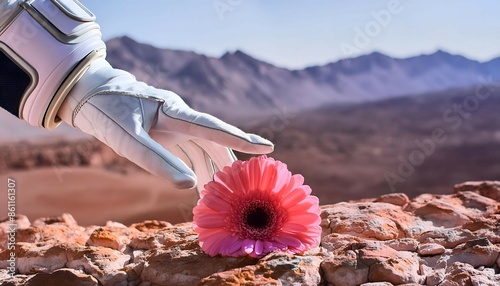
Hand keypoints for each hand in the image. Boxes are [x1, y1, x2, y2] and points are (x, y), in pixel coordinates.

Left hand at [58, 59, 272, 189]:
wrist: (90, 94)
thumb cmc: (106, 112)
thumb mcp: (127, 139)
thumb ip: (156, 161)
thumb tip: (189, 185)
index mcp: (174, 111)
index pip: (213, 128)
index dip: (240, 139)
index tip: (267, 147)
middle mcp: (179, 116)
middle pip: (213, 141)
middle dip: (228, 164)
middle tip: (244, 188)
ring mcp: (174, 124)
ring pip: (203, 148)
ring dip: (212, 170)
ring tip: (223, 195)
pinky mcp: (166, 132)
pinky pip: (189, 151)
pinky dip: (196, 168)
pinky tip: (200, 185)